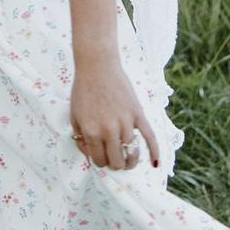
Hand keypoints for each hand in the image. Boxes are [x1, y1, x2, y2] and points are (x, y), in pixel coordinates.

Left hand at [68, 56, 160, 172]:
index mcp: (91, 132)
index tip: (102, 155)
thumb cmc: (83, 90)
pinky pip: (150, 137)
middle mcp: (109, 131)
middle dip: (115, 163)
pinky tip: (155, 163)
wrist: (97, 66)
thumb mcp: (74, 116)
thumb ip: (80, 139)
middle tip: (115, 158)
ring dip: (130, 160)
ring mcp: (125, 123)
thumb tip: (91, 156)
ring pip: (132, 153)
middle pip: (117, 161)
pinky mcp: (137, 113)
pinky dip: (154, 152)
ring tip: (129, 160)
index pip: (99, 161)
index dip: (100, 161)